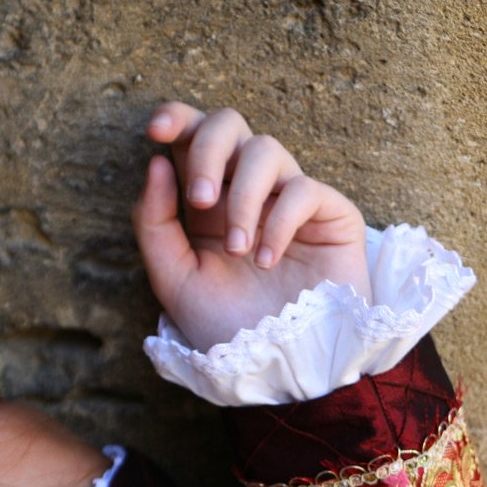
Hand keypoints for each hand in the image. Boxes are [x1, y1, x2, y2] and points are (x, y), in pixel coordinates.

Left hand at [132, 104, 369, 350]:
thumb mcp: (174, 280)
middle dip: (209, 150)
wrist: (280, 368)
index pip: (192, 137)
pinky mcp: (330, 213)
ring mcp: (289, 198)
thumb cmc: (227, 327)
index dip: (177, 118)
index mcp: (205, 201)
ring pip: (265, 150)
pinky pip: (303, 189)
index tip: (156, 130)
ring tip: (240, 251)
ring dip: (244, 198)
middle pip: (229, 124)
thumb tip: (157, 162)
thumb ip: (155, 224)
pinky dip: (279, 221)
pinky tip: (270, 261)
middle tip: (201, 201)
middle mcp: (245, 190)